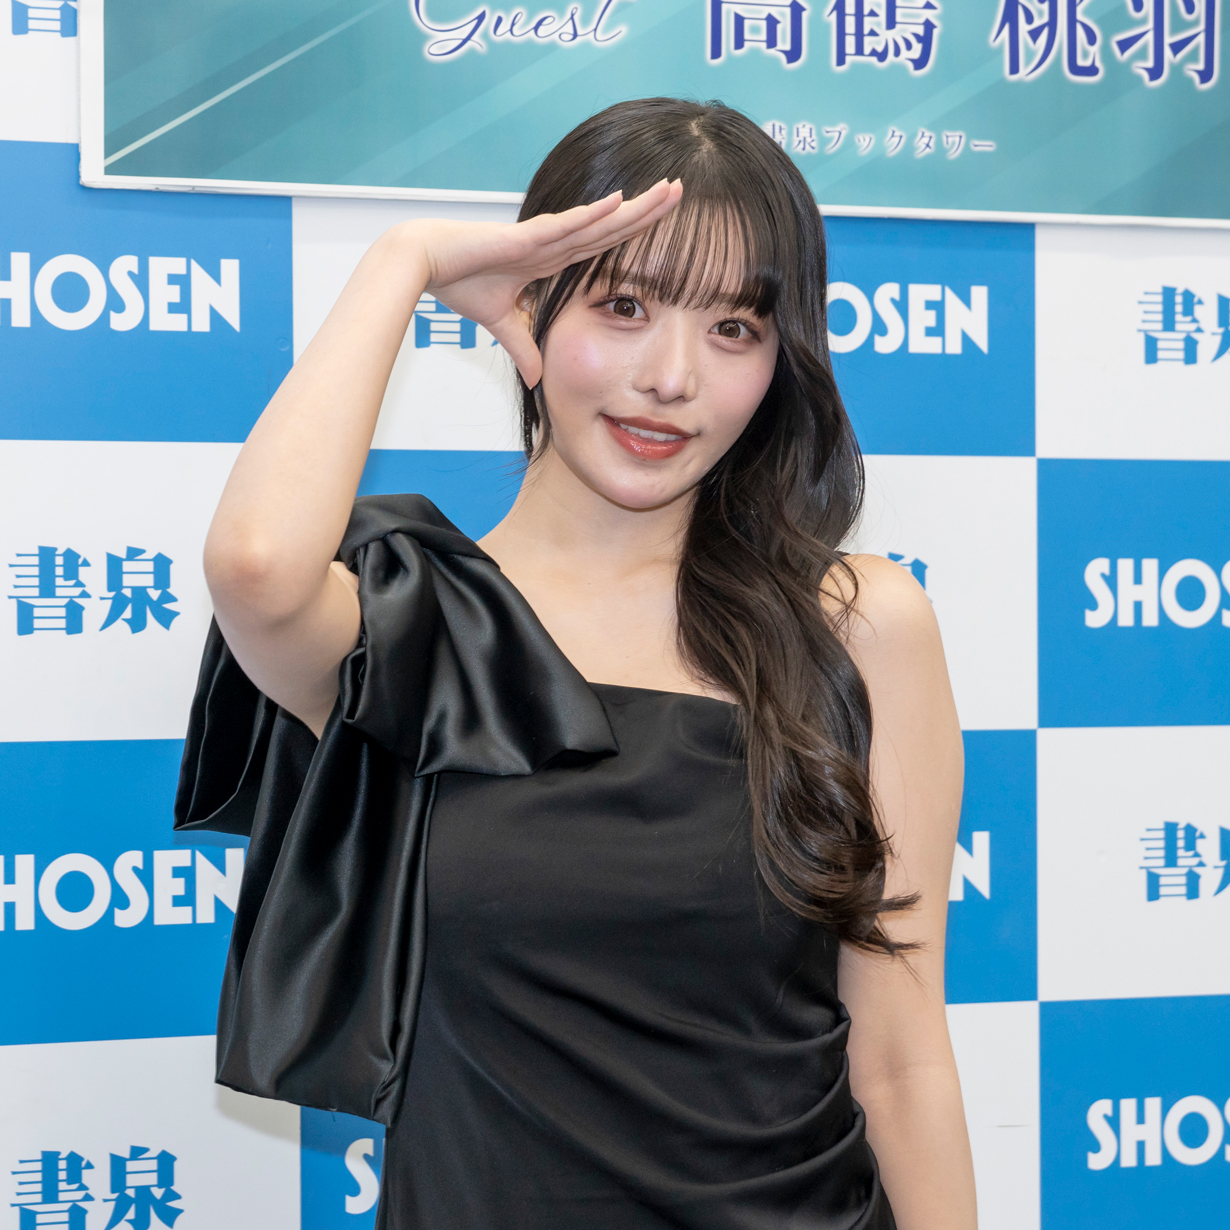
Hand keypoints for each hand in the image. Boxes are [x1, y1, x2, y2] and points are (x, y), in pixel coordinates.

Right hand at [405, 179, 682, 386]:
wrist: (423, 264)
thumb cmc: (458, 282)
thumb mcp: (500, 325)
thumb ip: (522, 348)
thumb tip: (537, 379)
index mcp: (551, 260)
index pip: (603, 246)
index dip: (633, 234)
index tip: (663, 224)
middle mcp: (554, 243)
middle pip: (612, 226)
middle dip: (648, 211)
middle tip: (681, 191)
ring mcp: (543, 237)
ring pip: (600, 220)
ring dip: (635, 206)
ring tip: (670, 189)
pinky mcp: (526, 237)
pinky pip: (566, 226)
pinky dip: (593, 215)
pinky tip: (621, 202)